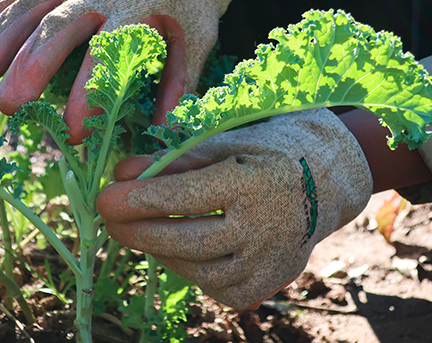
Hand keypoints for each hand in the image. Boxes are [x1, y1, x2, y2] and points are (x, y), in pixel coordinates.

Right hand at [0, 0, 258, 143]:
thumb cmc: (182, 7)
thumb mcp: (195, 41)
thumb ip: (178, 83)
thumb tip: (162, 131)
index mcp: (138, 7)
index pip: (108, 50)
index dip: (88, 91)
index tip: (73, 132)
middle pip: (58, 24)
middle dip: (30, 64)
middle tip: (9, 106)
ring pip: (27, 5)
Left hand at [97, 109, 372, 308]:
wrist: (324, 181)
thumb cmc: (265, 152)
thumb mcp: (223, 143)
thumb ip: (173, 160)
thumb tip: (122, 173)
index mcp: (257, 181)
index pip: (190, 196)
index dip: (143, 199)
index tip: (107, 198)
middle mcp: (268, 226)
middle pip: (191, 241)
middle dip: (141, 232)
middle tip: (109, 219)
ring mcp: (272, 260)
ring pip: (202, 271)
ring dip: (162, 252)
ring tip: (140, 231)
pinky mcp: (272, 281)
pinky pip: (220, 288)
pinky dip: (191, 270)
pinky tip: (177, 250)